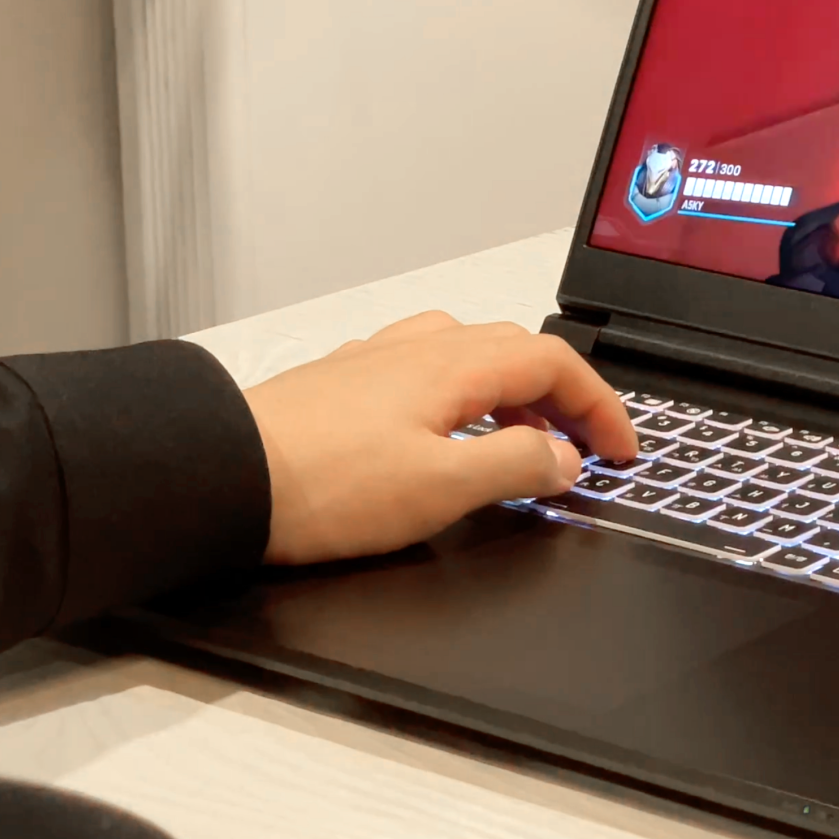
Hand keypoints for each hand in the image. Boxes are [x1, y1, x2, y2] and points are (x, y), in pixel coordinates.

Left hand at [242, 312, 637, 564]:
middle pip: (517, 351)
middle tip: (584, 446)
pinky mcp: (343, 385)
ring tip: (521, 441)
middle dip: (564, 397)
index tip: (621, 448)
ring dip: (513, 393)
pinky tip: (446, 436)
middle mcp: (417, 349)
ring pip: (470, 356)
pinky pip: (427, 373)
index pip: (555, 363)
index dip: (601, 405)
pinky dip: (464, 397)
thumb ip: (513, 468)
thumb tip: (562, 458)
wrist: (217, 478)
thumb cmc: (320, 483)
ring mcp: (376, 362)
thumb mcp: (441, 489)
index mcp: (454, 364)